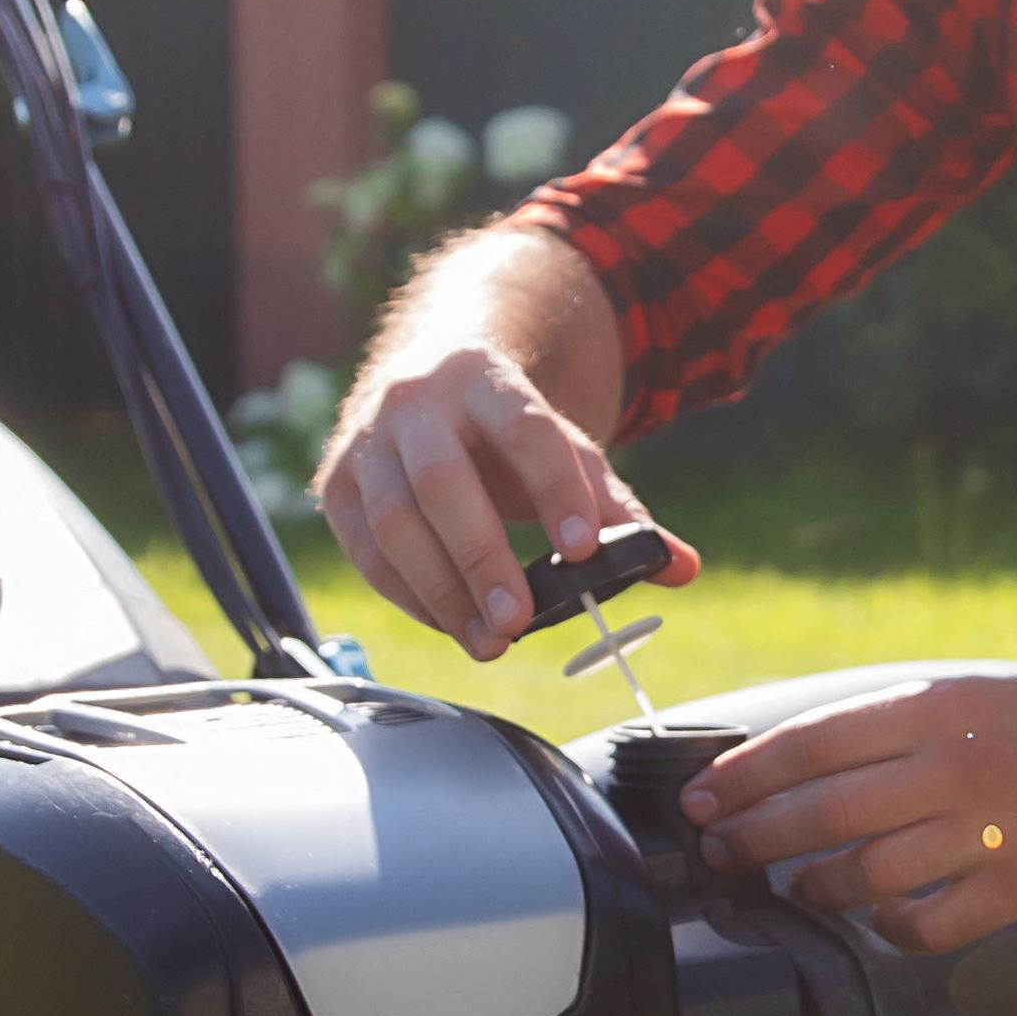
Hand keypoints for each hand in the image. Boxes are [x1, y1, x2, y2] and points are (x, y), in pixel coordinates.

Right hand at [316, 338, 695, 661]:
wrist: (428, 374)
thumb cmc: (506, 428)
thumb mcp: (566, 449)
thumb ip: (619, 508)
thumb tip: (681, 567)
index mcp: (485, 377)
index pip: (525, 431)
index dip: (555, 491)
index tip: (584, 551)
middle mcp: (416, 401)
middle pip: (442, 481)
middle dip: (481, 558)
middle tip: (520, 622)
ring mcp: (367, 441)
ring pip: (394, 521)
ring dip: (442, 591)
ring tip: (490, 641)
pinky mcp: (336, 483)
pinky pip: (366, 550)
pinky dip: (409, 596)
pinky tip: (451, 622)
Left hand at [682, 669, 1016, 953]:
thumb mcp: (949, 698)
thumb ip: (872, 732)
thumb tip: (768, 770)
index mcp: (934, 709)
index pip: (814, 743)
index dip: (746, 775)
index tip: (702, 798)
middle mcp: (960, 766)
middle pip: (829, 810)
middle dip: (757, 834)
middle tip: (719, 849)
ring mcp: (994, 831)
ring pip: (872, 872)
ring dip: (818, 885)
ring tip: (797, 887)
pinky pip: (934, 925)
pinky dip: (893, 927)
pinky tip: (879, 918)